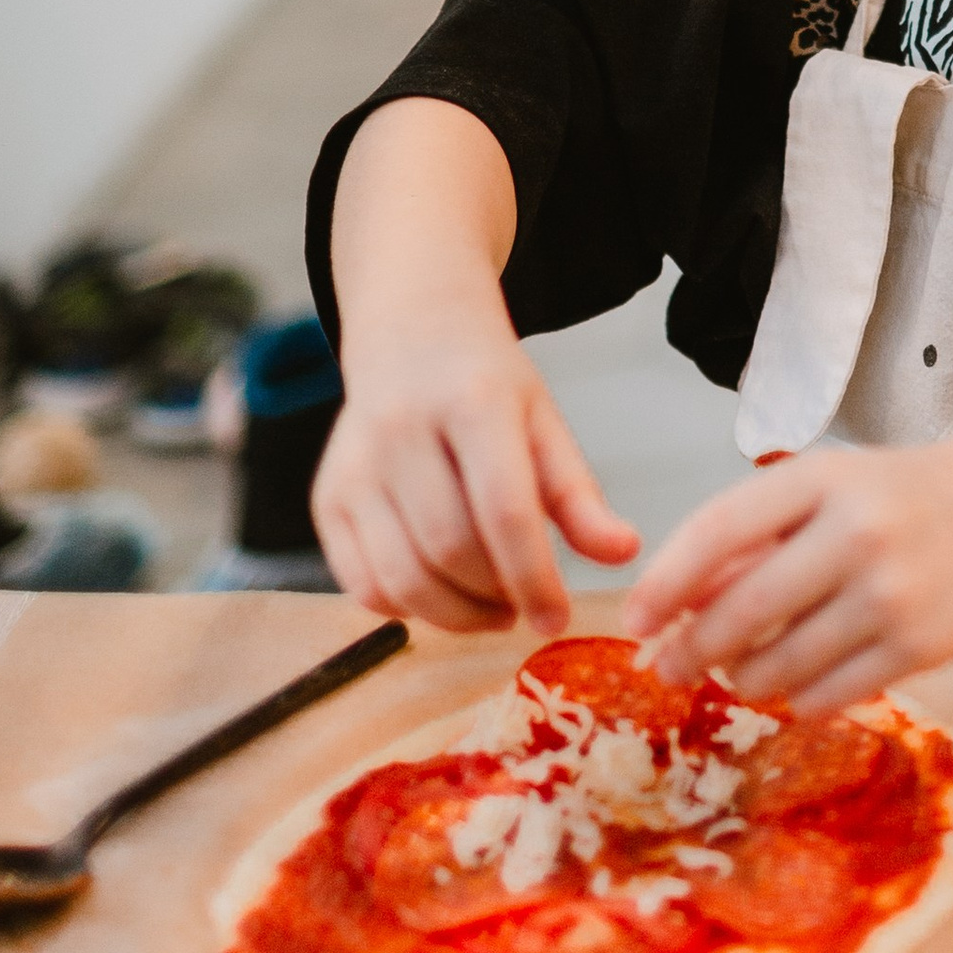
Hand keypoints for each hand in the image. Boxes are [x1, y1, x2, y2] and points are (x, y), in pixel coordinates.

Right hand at [315, 291, 640, 640]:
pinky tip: (441, 594)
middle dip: (496, 597)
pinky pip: (362, 585)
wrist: (411, 334)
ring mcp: (355, 465)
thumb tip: (624, 554)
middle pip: (451, 549)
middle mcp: (402, 429)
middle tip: (523, 604)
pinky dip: (406, 609)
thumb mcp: (544, 423)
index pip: (504, 510)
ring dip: (455, 615)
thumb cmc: (486, 385)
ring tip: (491, 606)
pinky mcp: (327, 497)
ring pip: (403, 578)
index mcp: (472, 401)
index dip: (534, 577)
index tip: (558, 618)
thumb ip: (579, 495)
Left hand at [621, 443, 952, 711]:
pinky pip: (828, 696)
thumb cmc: (902, 495)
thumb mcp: (829, 484)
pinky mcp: (921, 648)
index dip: (666, 582)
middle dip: (691, 650)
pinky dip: (797, 700)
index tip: (635, 618)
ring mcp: (891, 595)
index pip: (719, 531)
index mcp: (822, 478)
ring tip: (742, 672)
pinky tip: (795, 686)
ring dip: (744, 679)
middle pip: (742, 611)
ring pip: (780, 667)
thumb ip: (759, 532)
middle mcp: (855, 533)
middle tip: (668, 668)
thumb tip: (678, 604)